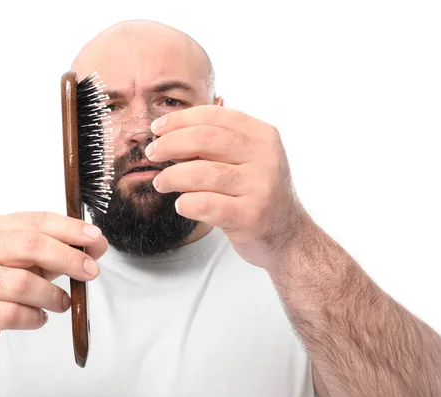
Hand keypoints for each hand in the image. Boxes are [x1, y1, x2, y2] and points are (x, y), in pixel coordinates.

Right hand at [0, 212, 106, 359]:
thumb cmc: (0, 283)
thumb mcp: (29, 261)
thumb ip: (60, 251)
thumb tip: (98, 245)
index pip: (37, 221)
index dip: (70, 228)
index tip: (96, 238)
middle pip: (30, 245)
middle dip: (67, 258)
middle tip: (90, 273)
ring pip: (21, 283)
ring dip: (52, 295)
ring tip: (63, 303)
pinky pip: (10, 314)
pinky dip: (33, 317)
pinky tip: (39, 317)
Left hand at [146, 105, 307, 269]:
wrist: (287, 235)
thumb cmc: (256, 193)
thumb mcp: (248, 159)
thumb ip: (217, 144)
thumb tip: (168, 133)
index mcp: (263, 135)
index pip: (214, 117)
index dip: (180, 120)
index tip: (157, 128)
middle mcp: (266, 157)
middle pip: (205, 139)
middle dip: (170, 144)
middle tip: (152, 153)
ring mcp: (261, 187)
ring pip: (202, 173)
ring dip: (173, 176)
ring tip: (161, 183)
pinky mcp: (252, 216)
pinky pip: (207, 204)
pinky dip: (187, 203)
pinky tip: (181, 205)